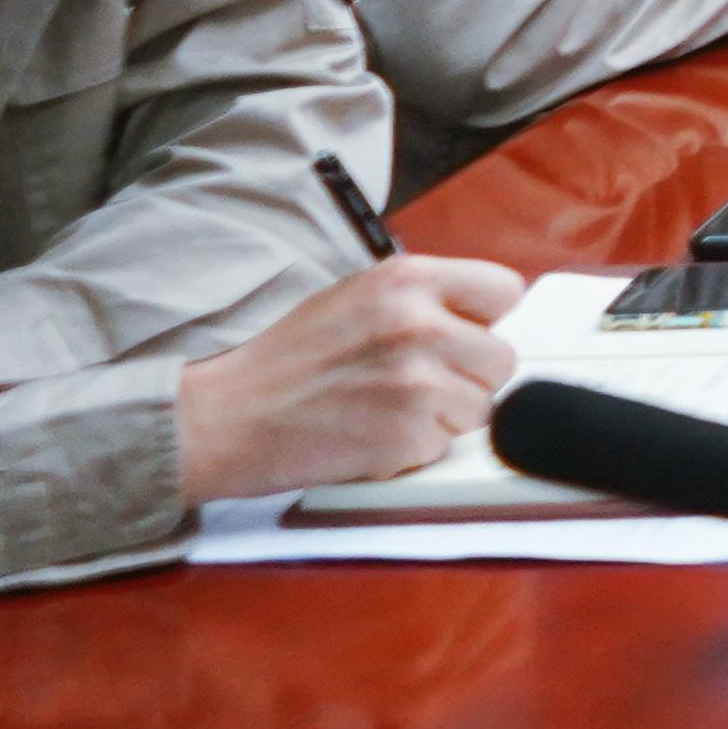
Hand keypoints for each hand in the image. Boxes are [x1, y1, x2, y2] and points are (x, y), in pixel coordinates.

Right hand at [174, 255, 527, 503]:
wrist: (222, 418)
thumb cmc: (285, 360)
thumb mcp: (356, 296)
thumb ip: (424, 298)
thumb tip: (481, 314)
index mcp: (408, 279)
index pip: (505, 291)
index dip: (485, 319)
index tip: (463, 335)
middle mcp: (419, 324)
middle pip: (502, 358)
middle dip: (468, 375)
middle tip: (415, 383)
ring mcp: (417, 383)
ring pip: (481, 407)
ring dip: (445, 416)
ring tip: (387, 409)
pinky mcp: (407, 437)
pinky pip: (446, 445)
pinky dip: (417, 448)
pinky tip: (374, 435)